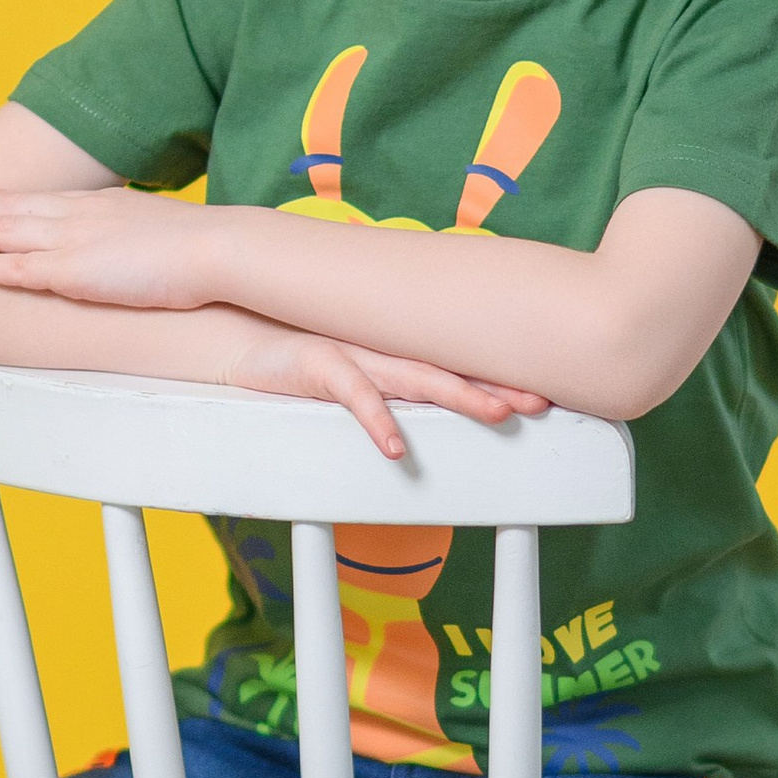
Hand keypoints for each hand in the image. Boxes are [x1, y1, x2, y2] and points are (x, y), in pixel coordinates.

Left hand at [0, 181, 205, 308]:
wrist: (219, 247)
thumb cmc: (200, 248)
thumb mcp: (158, 232)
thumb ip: (134, 238)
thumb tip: (129, 250)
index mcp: (99, 206)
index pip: (38, 201)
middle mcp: (79, 216)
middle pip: (11, 209)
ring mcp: (75, 241)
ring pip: (6, 232)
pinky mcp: (77, 272)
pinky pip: (23, 269)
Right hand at [160, 306, 550, 460]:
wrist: (231, 328)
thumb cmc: (295, 349)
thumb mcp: (349, 365)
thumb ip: (388, 377)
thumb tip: (429, 397)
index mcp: (393, 348)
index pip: (457, 361)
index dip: (500, 374)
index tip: (546, 390)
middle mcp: (383, 347)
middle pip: (451, 367)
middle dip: (498, 384)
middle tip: (541, 402)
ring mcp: (353, 353)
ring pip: (415, 375)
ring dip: (458, 395)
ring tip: (497, 413)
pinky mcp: (316, 363)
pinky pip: (352, 394)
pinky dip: (375, 421)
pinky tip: (396, 449)